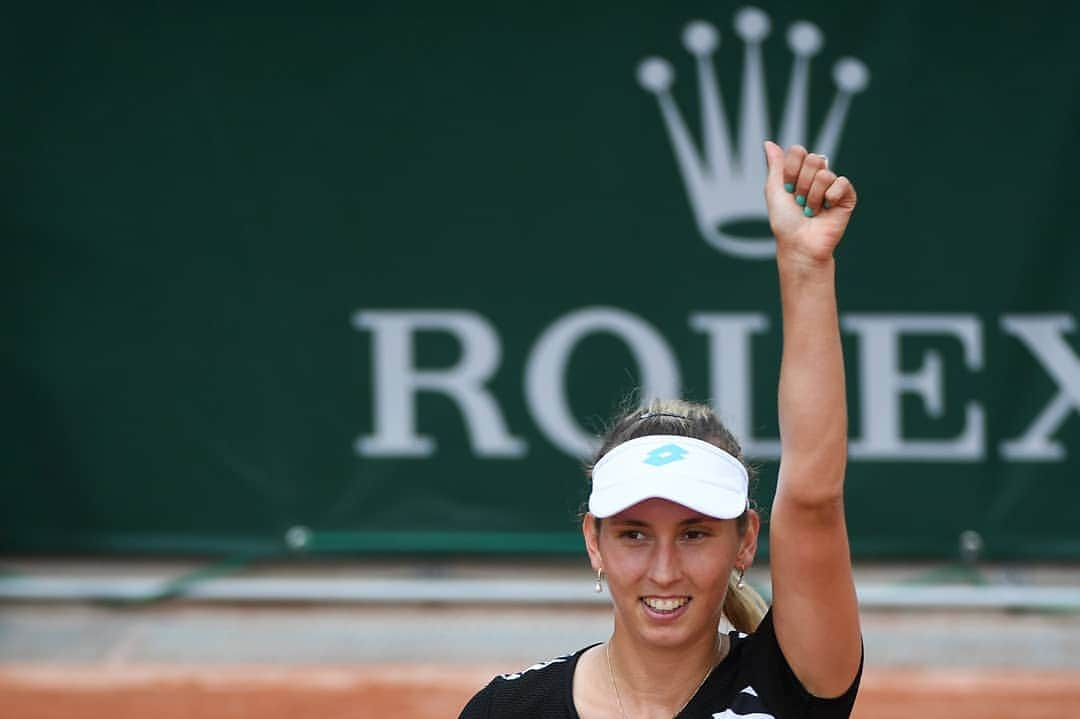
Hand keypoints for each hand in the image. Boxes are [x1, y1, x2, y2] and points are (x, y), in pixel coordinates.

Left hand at [763, 141, 856, 265]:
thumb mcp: (774, 191)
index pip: (798, 151)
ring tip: (811, 211)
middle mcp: (817, 175)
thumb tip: (768, 142)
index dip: (791, 169)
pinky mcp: (847, 195)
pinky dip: (829, 197)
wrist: (799, 243)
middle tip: (799, 202)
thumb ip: (775, 166)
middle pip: (814, 159)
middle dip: (802, 184)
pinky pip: (841, 182)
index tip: (786, 188)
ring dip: (812, 196)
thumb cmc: (785, 221)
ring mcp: (833, 185)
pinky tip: (827, 209)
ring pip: (825, 174)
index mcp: (800, 171)